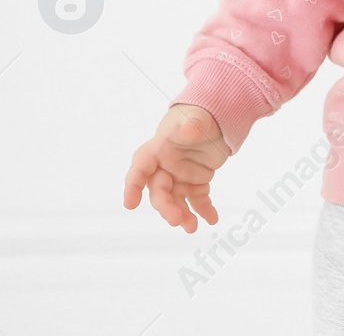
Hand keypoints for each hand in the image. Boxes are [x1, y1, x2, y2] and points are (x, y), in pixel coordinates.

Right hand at [123, 103, 229, 232]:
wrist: (213, 121)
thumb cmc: (198, 116)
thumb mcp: (197, 117)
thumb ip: (193, 124)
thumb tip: (188, 130)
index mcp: (158, 149)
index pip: (140, 167)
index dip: (133, 186)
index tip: (129, 204)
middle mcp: (165, 166)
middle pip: (160, 190)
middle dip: (166, 206)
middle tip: (176, 220)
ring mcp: (180, 176)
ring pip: (177, 200)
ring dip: (183, 214)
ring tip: (192, 228)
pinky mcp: (196, 182)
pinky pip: (198, 199)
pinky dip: (204, 209)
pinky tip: (212, 219)